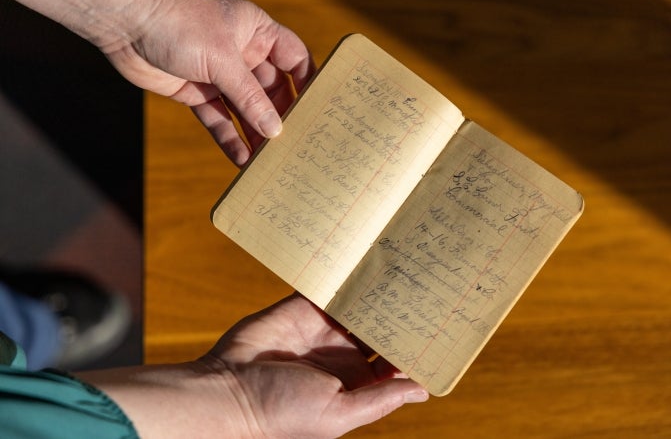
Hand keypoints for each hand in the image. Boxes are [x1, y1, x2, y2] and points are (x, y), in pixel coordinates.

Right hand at [81, 294, 427, 437]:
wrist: (227, 390)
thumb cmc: (282, 412)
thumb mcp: (338, 412)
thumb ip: (379, 398)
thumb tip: (423, 390)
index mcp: (356, 383)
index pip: (394, 361)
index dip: (415, 346)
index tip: (441, 326)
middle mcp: (343, 354)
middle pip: (381, 328)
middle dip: (401, 311)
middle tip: (430, 285)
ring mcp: (322, 328)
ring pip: (359, 304)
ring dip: (377, 290)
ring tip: (405, 267)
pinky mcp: (302, 307)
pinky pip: (328, 287)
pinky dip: (344, 276)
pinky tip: (364, 260)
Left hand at [102, 0, 314, 165]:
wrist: (123, 21)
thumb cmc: (177, 23)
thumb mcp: (222, 60)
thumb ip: (250, 96)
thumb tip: (275, 129)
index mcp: (258, 32)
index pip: (296, 59)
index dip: (310, 83)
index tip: (322, 111)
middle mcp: (243, 54)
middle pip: (273, 90)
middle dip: (283, 117)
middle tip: (298, 146)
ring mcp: (219, 74)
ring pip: (246, 110)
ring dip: (257, 134)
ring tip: (271, 161)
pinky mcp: (197, 92)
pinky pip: (220, 119)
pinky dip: (229, 138)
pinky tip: (241, 160)